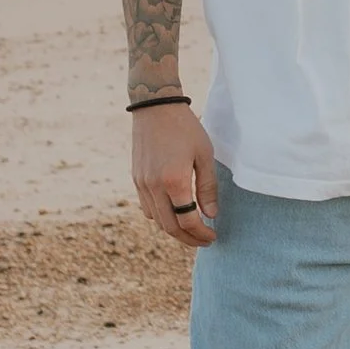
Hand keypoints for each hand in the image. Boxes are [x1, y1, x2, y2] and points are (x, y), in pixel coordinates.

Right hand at [130, 100, 219, 247]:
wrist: (155, 107)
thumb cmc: (185, 128)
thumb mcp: (204, 155)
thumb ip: (207, 187)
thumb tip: (211, 215)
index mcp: (174, 181)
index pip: (188, 220)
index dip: (201, 233)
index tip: (213, 237)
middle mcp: (154, 186)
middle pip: (170, 227)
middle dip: (188, 238)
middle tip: (204, 241)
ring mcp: (142, 184)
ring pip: (156, 220)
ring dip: (174, 230)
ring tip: (192, 230)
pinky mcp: (136, 179)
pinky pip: (147, 208)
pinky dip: (161, 217)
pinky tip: (175, 214)